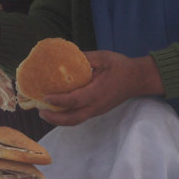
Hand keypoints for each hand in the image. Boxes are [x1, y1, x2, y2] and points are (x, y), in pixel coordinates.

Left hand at [39, 51, 163, 125]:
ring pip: (75, 121)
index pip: (75, 100)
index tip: (45, 96)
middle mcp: (96, 105)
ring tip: (45, 113)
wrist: (138, 79)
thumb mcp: (103, 57)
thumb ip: (85, 58)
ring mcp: (97, 110)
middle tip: (40, 111)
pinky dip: (66, 117)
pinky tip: (57, 110)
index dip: (59, 100)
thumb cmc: (121, 67)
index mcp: (97, 92)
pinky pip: (79, 117)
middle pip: (73, 119)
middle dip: (54, 118)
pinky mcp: (97, 111)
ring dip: (59, 120)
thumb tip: (66, 57)